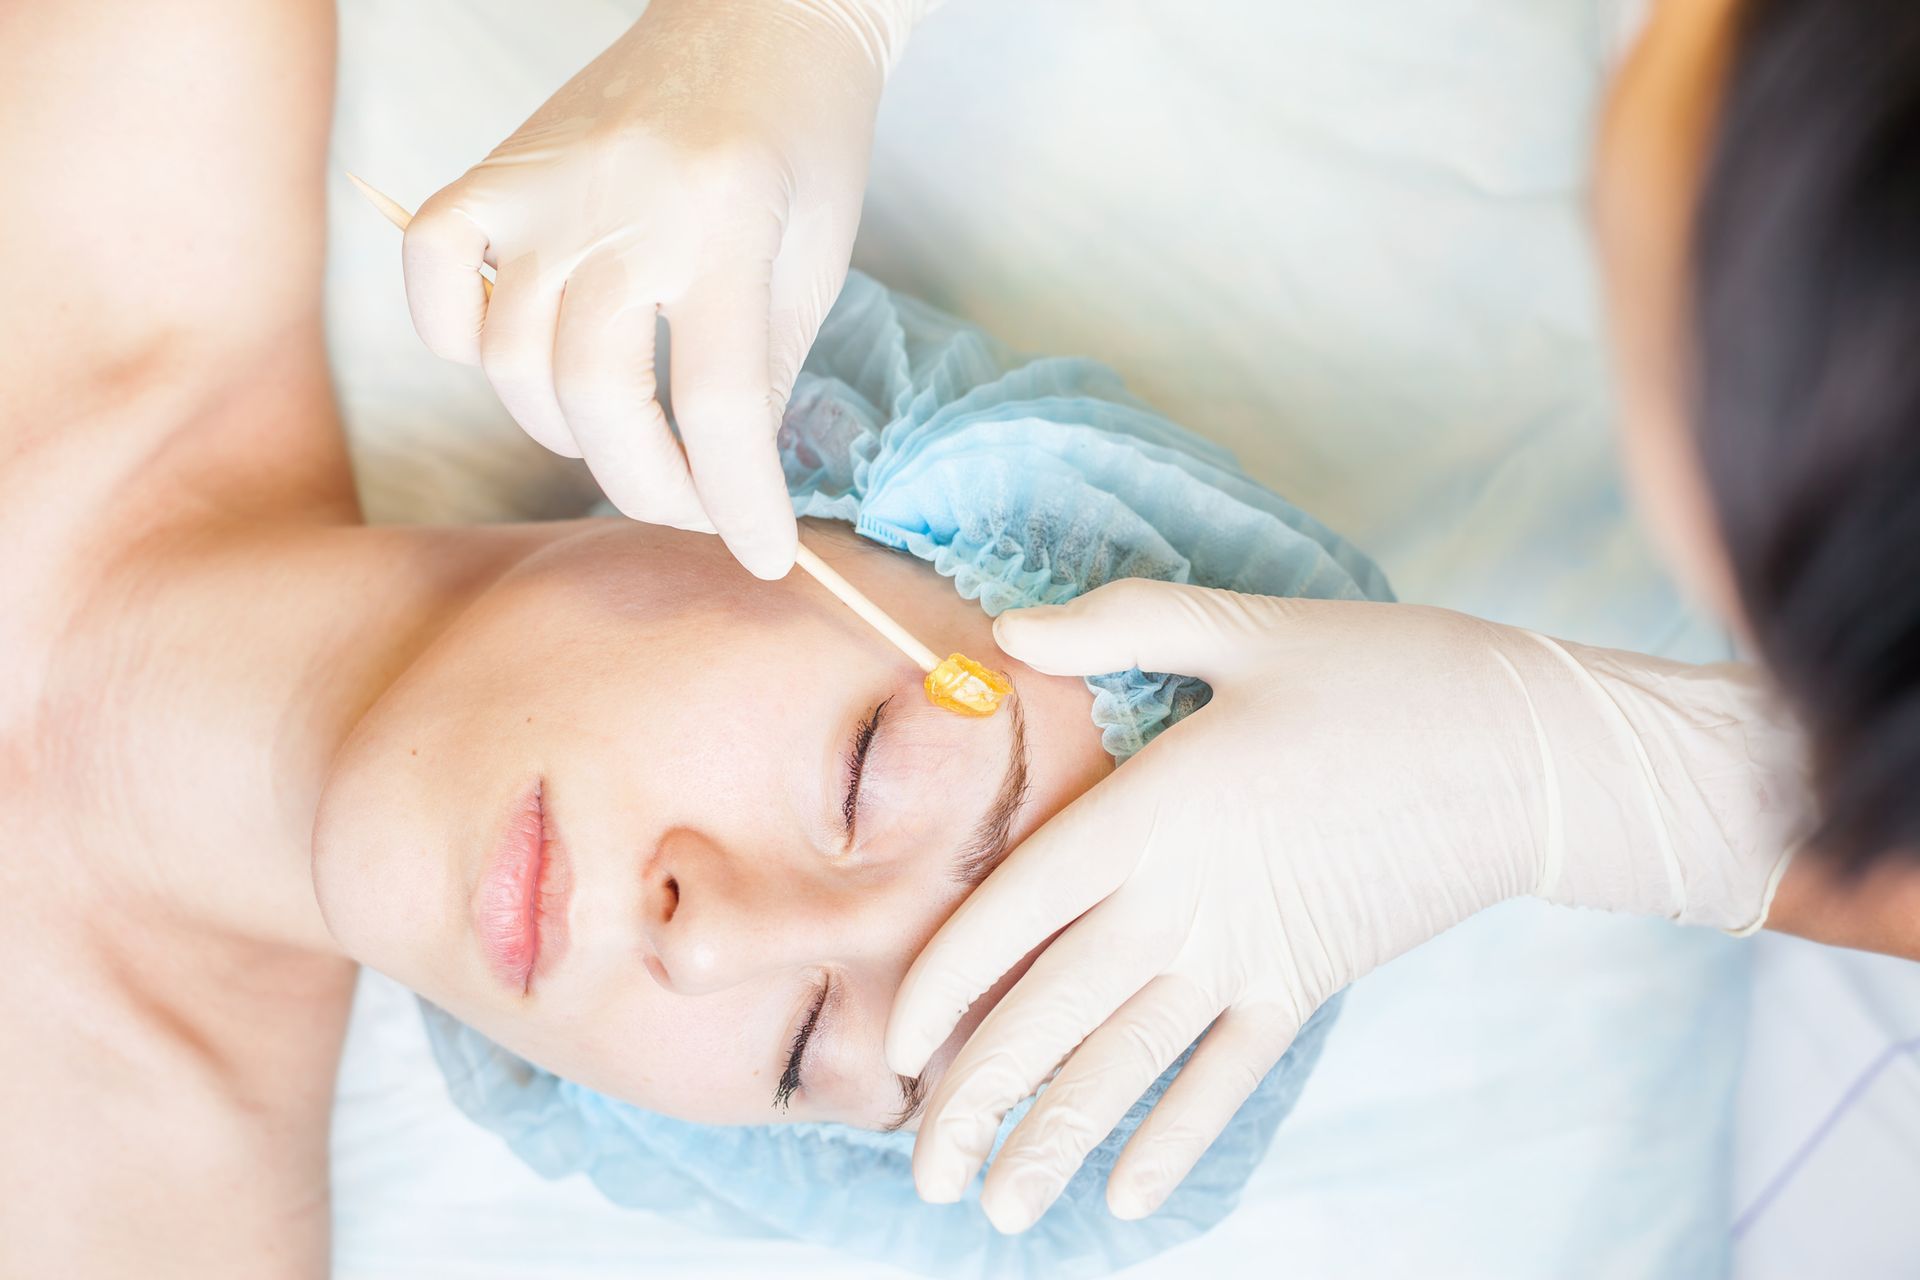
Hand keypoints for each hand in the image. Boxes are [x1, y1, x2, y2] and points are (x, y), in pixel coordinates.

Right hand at [402, 0, 931, 576]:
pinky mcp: (497, 172)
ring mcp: (547, 184)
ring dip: (568, 436)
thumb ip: (765, 375)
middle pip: (601, 394)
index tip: (764, 557)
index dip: (741, 503)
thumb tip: (720, 484)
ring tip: (628, 439)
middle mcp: (626, 201)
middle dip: (650, 487)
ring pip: (512, 360)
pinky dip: (459, 344)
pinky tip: (525, 365)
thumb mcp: (812, 263)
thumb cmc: (801, 143)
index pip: (722, 402)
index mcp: (730, 219)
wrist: (758, 15)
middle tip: (692, 506)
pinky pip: (435, 279)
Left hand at [885, 580, 1805, 1231]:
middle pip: (1051, 1015)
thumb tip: (1006, 627)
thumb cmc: (1381, 673)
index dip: (944, 987)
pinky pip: (1226, 1081)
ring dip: (1056, 1141)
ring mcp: (1248, 956)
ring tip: (993, 1209)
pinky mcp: (1307, 986)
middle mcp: (1184, 900)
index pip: (1013, 913)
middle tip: (921, 1175)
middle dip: (977, 1102)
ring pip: (1128, 1066)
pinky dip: (1177, 1139)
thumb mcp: (1247, 627)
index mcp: (1152, 812)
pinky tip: (1128, 1197)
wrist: (1532, 753)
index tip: (893, 1049)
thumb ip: (1121, 626)